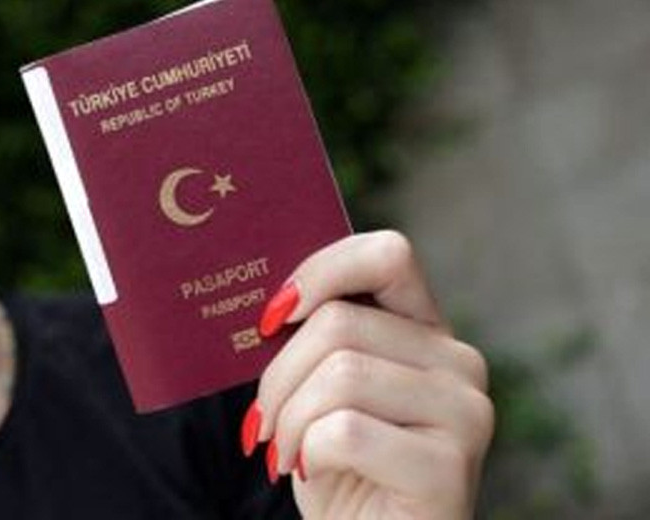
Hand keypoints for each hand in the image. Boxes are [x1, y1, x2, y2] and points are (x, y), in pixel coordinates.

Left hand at [242, 231, 493, 518]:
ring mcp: (464, 414)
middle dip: (278, 376)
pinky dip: (307, 454)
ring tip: (285, 452)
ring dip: (288, 420)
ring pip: (339, 375)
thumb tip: (266, 304)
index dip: (321, 272)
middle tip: (265, 422)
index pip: (387, 256)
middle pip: (339, 324)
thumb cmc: (337, 466)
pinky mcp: (448, 468)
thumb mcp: (321, 390)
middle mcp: (459, 363)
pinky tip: (312, 474)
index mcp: (427, 332)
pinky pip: (343, 432)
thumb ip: (314, 339)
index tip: (272, 317)